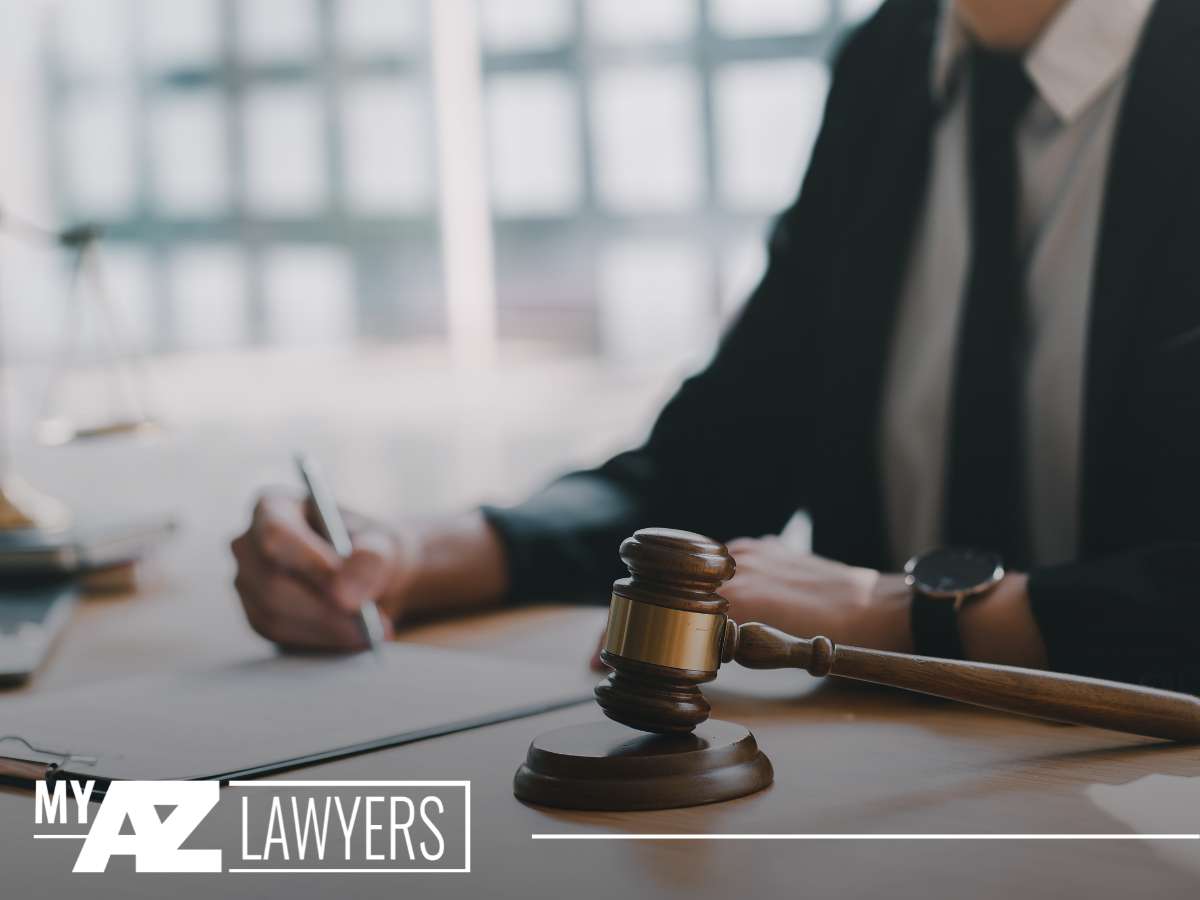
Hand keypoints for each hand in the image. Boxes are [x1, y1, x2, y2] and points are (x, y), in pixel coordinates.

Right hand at [231, 492, 411, 650]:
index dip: (310, 564)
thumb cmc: (370, 549)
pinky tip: (353, 638)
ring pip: (274, 615)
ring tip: (371, 632)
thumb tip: (346, 595)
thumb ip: (372, 558)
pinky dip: (320, 641)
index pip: (276, 534)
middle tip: (370, 623)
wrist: (368, 576)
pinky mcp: (257, 616)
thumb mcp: (383, 544)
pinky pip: (280, 636)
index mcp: (274, 507)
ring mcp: (248, 583)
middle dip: (325, 608)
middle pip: (273, 583)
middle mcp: (249, 544)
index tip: (346, 591)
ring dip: (326, 629)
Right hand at [588, 536, 912, 670]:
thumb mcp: (778, 650)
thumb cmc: (838, 636)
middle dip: (637, 618)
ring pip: (690, 574)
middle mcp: (735, 563)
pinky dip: (706, 585)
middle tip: (623, 646)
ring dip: (670, 601)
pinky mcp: (764, 546)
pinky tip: (710, 604)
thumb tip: (698, 651)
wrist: (881, 605)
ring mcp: (748, 551)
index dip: (622, 634)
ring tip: (661, 629)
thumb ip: (733, 644)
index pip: (659, 610)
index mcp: (733, 591)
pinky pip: (722, 562)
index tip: (601, 658)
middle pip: (663, 588)